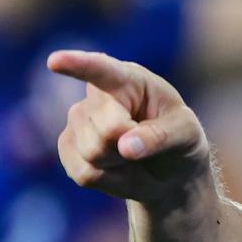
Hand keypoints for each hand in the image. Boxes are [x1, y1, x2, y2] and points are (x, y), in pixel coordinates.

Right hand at [47, 50, 209, 206]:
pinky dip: (108, 180)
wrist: (168, 172)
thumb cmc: (179, 140)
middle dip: (129, 147)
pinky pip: (84, 173)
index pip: (101, 69)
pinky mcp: (68, 148)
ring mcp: (77, 121)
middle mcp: (97, 96)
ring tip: (133, 155)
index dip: (76, 64)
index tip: (55, 61)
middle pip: (107, 130)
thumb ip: (160, 136)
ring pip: (93, 153)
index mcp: (129, 79)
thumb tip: (125, 146)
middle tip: (146, 145)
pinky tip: (118, 168)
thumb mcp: (186, 133)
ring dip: (120, 164)